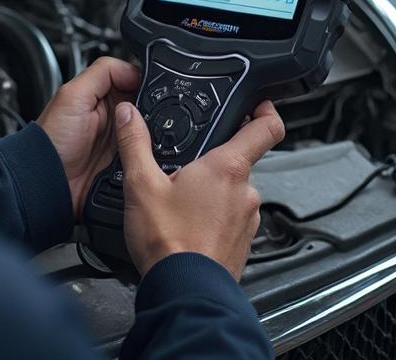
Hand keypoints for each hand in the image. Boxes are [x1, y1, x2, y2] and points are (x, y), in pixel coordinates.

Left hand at [37, 57, 141, 219]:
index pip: (135, 80)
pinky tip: (144, 155)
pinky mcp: (125, 164)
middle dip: (154, 111)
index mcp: (103, 94)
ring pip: (151, 132)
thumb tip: (135, 68)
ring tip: (143, 138)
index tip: (155, 92)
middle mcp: (114, 116)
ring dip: (152, 135)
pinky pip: (146, 156)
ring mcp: (121, 141)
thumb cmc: (52, 138)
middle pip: (148, 107)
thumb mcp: (73, 95)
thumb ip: (103, 72)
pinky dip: (148, 155)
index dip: (147, 84)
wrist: (48, 180)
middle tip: (147, 119)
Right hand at [115, 100, 284, 278]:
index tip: (258, 102)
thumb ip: (134, 142)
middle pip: (240, 158)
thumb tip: (128, 114)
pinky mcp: (243, 241)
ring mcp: (247, 219)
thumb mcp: (141, 183)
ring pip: (234, 189)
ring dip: (213, 188)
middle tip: (186, 162)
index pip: (267, 127)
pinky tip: (187, 222)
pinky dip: (214, 213)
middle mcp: (246, 191)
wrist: (183, 294)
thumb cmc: (168, 242)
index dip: (265, 109)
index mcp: (228, 168)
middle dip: (214, 157)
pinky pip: (232, 216)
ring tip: (180, 197)